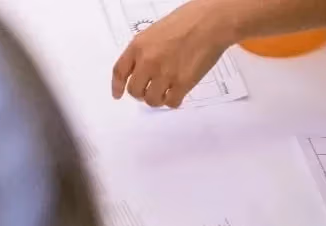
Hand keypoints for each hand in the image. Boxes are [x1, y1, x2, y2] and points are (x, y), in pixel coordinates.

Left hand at [111, 0, 235, 107]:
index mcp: (139, 46)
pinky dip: (173, 101)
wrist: (208, 24)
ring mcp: (165, 74)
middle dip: (141, 93)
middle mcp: (148, 61)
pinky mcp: (182, 84)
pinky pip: (171, 103)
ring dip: (157, 99)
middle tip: (150, 90)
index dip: (117, 86)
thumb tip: (141, 71)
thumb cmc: (185, 22)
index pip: (120, 71)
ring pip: (152, 100)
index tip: (117, 95)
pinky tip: (177, 93)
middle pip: (135, 91)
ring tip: (166, 91)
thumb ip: (145, 51)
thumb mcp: (155, 32)